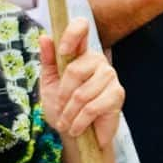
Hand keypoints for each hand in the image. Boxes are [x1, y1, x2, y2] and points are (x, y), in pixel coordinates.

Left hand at [41, 21, 121, 151]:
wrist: (77, 134)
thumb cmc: (62, 107)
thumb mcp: (49, 83)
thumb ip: (48, 60)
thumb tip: (45, 37)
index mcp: (80, 53)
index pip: (81, 27)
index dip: (72, 34)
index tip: (62, 51)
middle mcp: (97, 60)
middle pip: (75, 70)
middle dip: (62, 95)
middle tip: (59, 110)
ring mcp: (110, 76)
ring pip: (82, 93)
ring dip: (69, 113)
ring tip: (66, 123)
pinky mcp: (117, 94)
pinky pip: (92, 108)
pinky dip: (79, 121)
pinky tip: (76, 128)